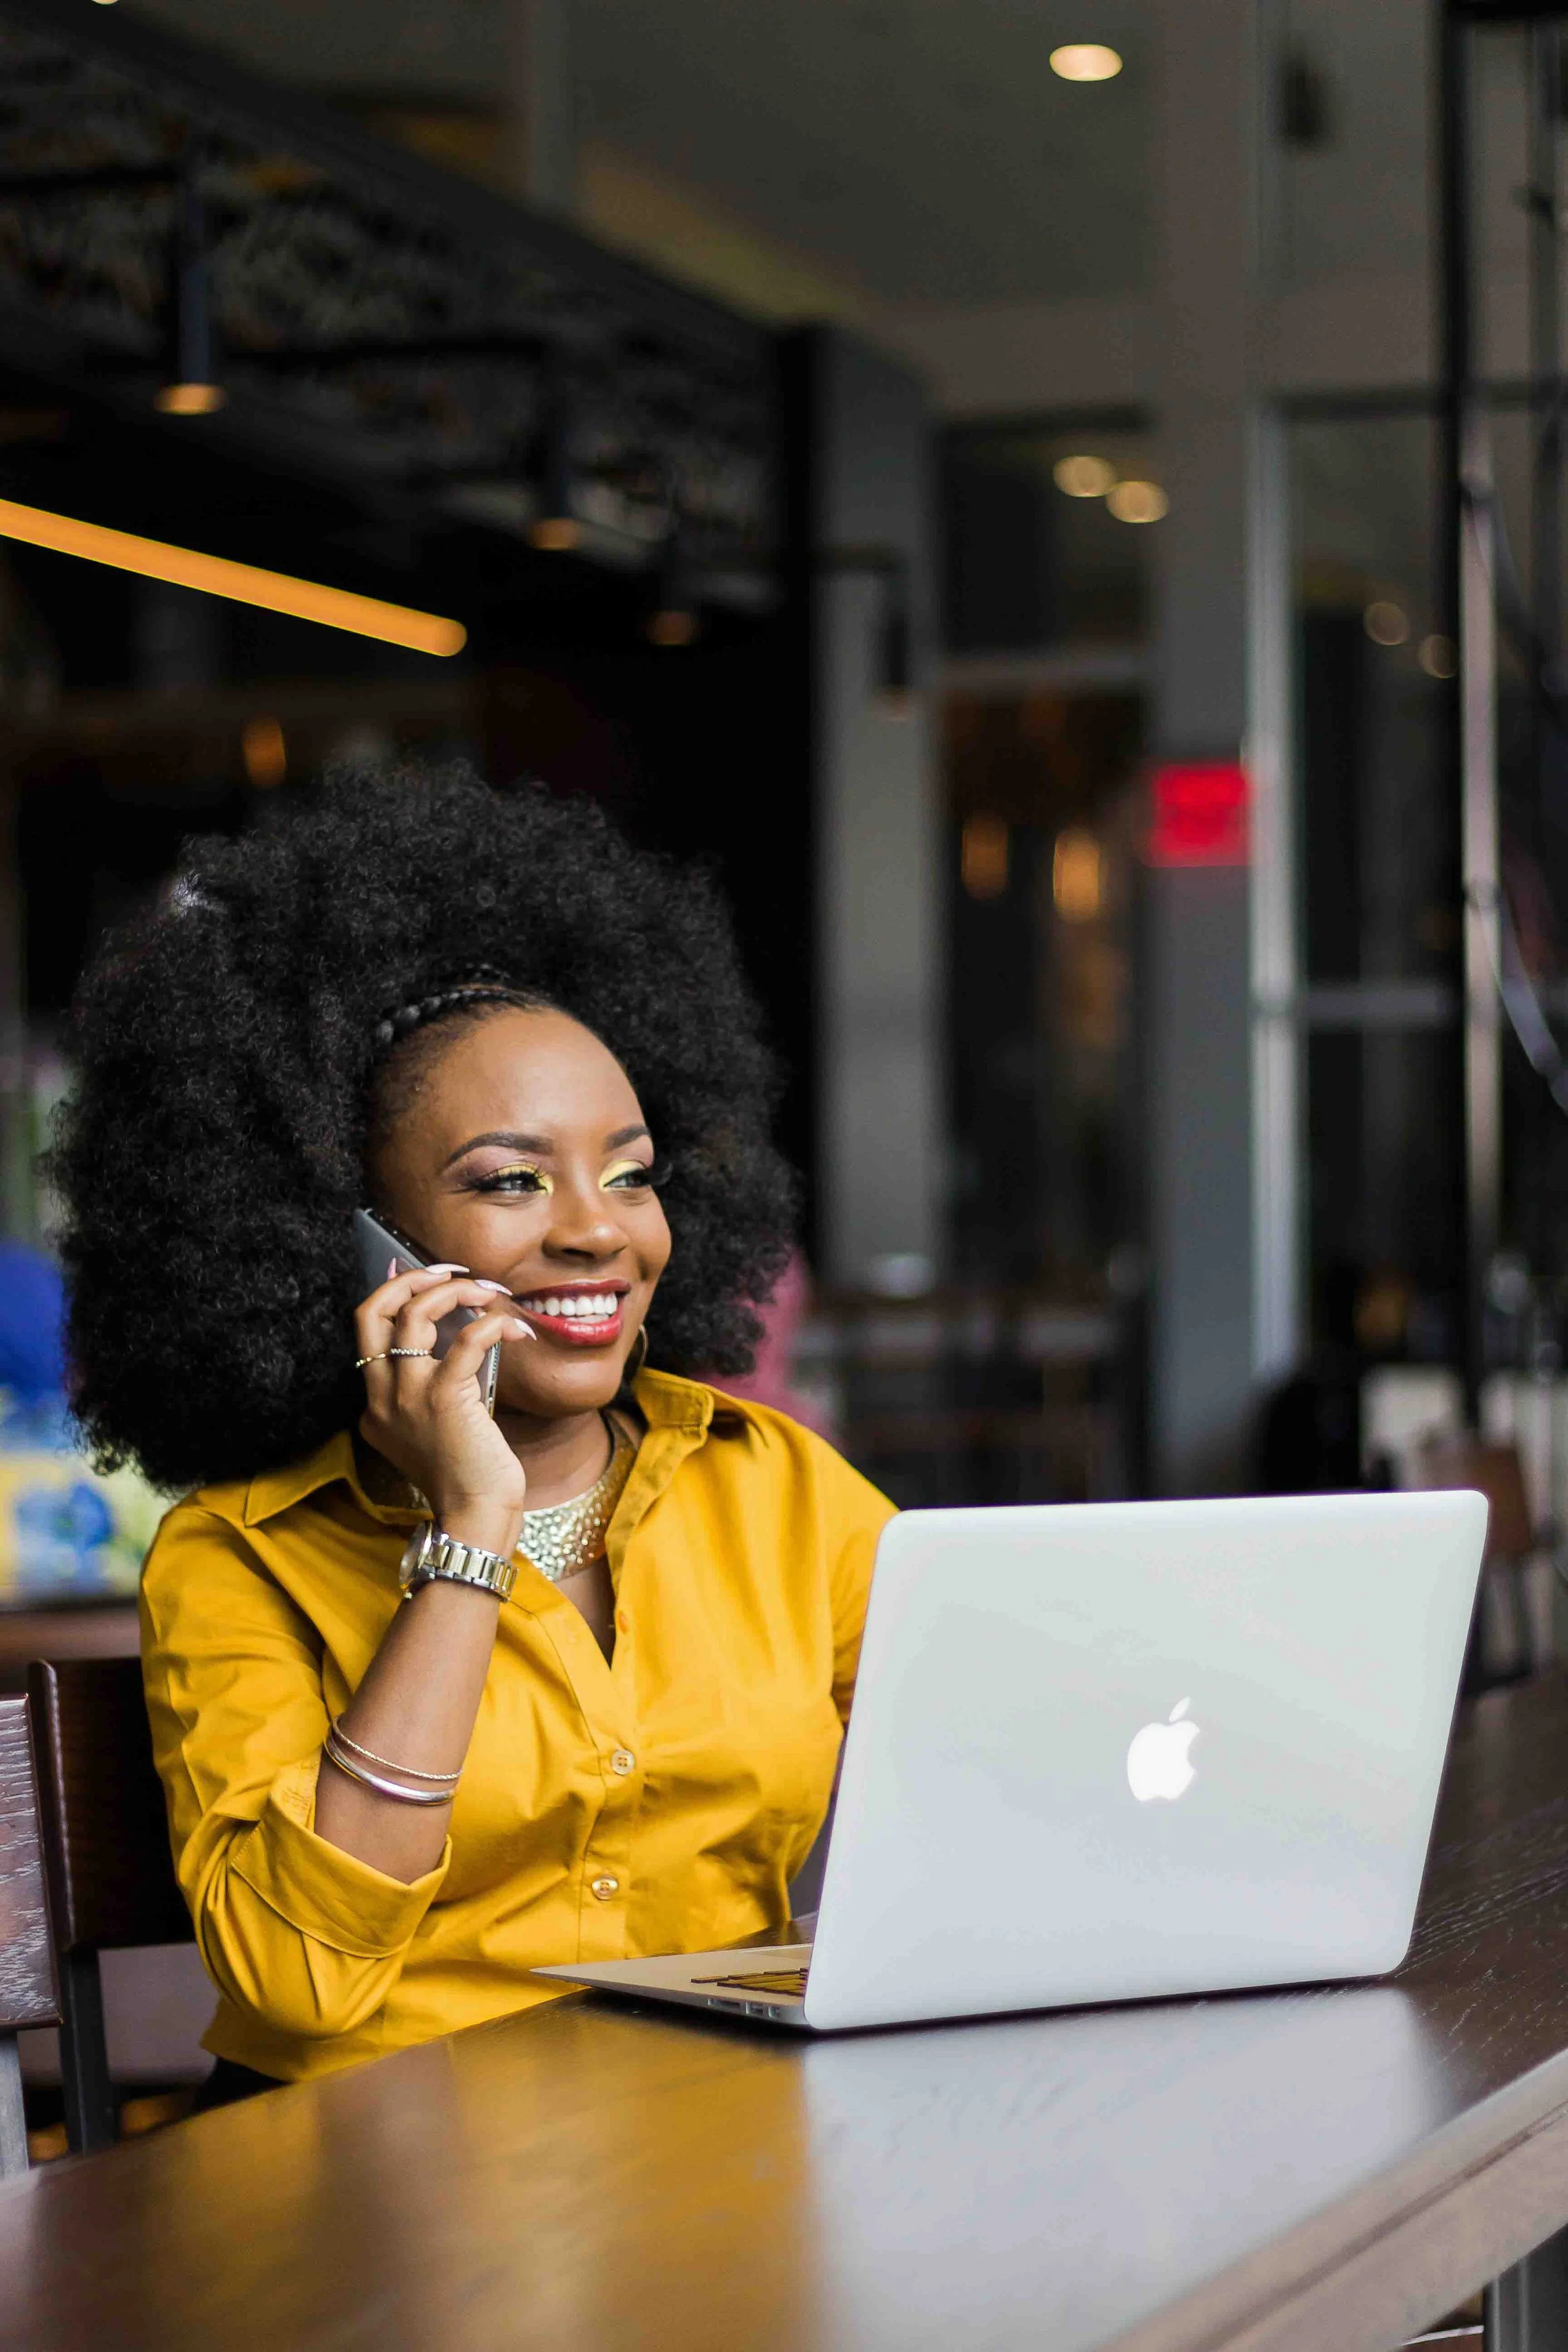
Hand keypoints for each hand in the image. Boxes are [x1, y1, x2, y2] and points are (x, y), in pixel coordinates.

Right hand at [356, 1266, 533, 1554]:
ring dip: (456, 1291)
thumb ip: (433, 1386)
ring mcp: (409, 1396)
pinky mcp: (445, 1398)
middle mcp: (382, 1397)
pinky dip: (494, 1324)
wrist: (474, 1514)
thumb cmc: (466, 1473)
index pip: (368, 1331)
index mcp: (375, 1405)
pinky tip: (517, 1329)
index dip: (394, 1294)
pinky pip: (466, 1340)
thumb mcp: (434, 1427)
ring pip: (415, 1314)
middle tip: (448, 1270)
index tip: (423, 1277)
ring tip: (489, 1291)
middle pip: (372, 1311)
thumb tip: (459, 1331)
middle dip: (409, 1279)